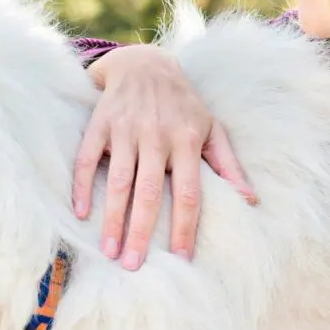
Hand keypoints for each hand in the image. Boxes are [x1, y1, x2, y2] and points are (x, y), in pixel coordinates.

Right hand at [73, 44, 257, 269]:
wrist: (145, 62)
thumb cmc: (183, 103)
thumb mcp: (212, 127)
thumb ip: (228, 164)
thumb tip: (250, 200)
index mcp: (187, 140)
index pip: (188, 192)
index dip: (184, 226)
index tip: (181, 258)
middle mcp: (157, 136)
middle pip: (149, 192)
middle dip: (141, 232)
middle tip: (133, 266)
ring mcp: (126, 129)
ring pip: (118, 181)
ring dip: (112, 218)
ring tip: (109, 251)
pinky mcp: (100, 123)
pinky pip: (87, 158)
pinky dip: (81, 185)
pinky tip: (80, 212)